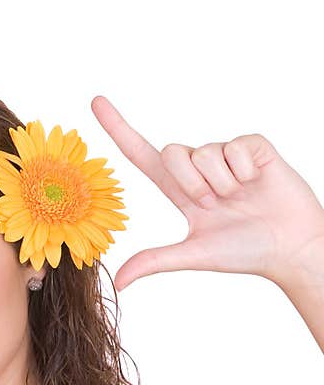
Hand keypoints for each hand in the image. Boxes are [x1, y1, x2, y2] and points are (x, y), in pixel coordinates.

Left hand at [91, 95, 323, 289]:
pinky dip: (244, 170)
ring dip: (221, 182)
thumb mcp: (193, 255)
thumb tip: (118, 282)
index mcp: (179, 189)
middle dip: (191, 184)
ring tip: (240, 196)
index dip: (118, 128)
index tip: (95, 102)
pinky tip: (257, 182)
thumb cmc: (244, 251)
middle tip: (216, 204)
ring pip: (204, 152)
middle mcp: (199, 168)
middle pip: (171, 152)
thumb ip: (154, 261)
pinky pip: (235, 146)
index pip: (140, 154)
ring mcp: (226, 156)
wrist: (290, 249)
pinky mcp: (254, 148)